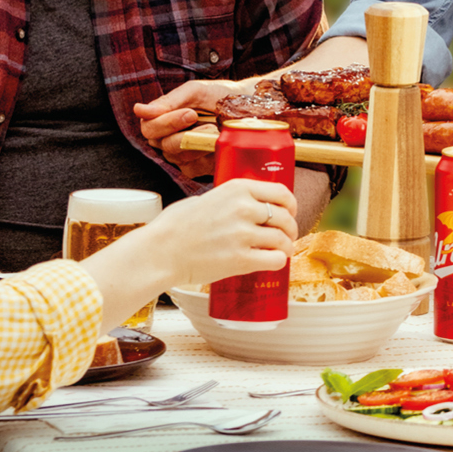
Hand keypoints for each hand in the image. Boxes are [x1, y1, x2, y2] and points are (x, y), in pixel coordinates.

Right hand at [112, 178, 300, 288]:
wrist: (161, 251)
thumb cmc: (175, 227)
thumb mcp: (205, 198)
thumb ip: (230, 200)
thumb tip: (248, 205)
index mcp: (236, 188)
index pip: (280, 192)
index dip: (290, 204)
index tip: (290, 212)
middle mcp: (244, 208)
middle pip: (285, 217)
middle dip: (290, 228)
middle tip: (287, 236)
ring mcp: (244, 234)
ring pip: (283, 240)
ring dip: (286, 247)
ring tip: (281, 251)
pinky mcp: (242, 259)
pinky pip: (276, 260)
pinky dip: (279, 262)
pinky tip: (273, 263)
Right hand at [131, 79, 252, 177]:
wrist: (251, 107)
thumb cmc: (221, 96)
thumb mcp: (195, 91)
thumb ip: (168, 101)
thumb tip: (139, 110)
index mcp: (163, 118)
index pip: (148, 127)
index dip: (166, 123)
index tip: (190, 112)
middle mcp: (168, 138)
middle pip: (160, 144)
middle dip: (182, 132)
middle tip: (205, 121)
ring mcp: (182, 155)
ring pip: (176, 156)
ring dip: (197, 143)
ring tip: (216, 129)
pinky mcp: (197, 168)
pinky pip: (192, 168)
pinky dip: (205, 156)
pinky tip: (217, 144)